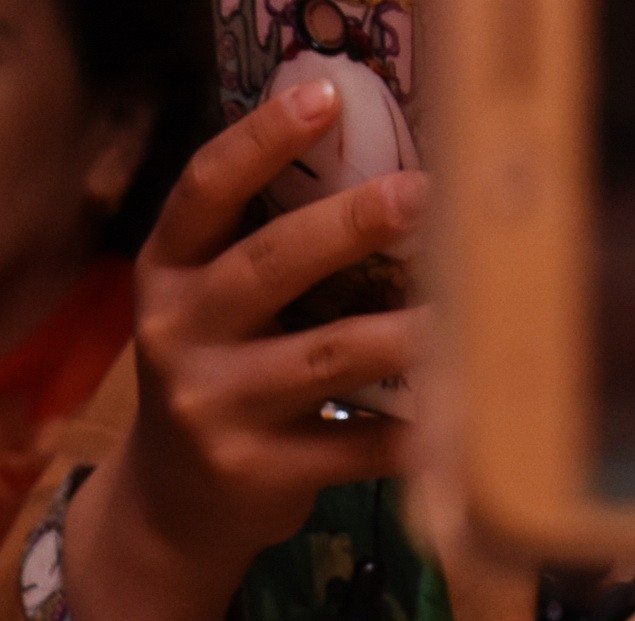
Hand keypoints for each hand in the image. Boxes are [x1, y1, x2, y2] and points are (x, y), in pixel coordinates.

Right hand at [49, 79, 425, 620]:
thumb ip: (264, 251)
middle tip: (419, 192)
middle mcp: (179, 339)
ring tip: (467, 307)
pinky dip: (417, 428)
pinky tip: (464, 412)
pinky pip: (355, 442)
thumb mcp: (210, 311)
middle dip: (347, 225)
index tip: (324, 96)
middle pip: (267, 267)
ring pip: (326, 356)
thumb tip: (389, 167)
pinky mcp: (257, 473)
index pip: (202, 195)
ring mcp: (214, 410)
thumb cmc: (218, 379)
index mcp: (167, 279)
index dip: (259, 142)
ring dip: (405, 330)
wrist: (168, 510)